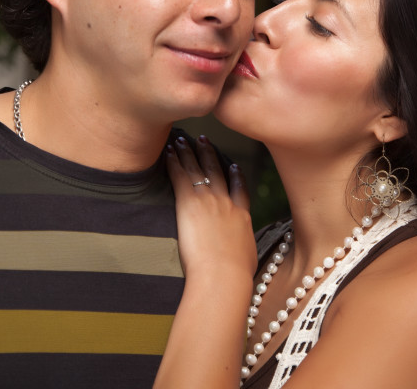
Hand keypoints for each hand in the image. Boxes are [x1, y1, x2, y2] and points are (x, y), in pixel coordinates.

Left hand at [166, 135, 256, 282]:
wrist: (223, 276)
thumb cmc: (235, 277)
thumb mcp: (247, 260)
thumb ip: (243, 251)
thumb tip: (242, 258)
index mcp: (242, 216)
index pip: (240, 189)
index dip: (236, 174)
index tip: (233, 165)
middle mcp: (226, 203)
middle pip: (217, 170)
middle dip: (210, 153)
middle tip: (204, 140)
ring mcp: (208, 200)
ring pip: (197, 168)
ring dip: (189, 151)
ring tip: (183, 139)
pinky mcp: (189, 202)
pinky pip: (180, 176)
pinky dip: (175, 161)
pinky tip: (169, 151)